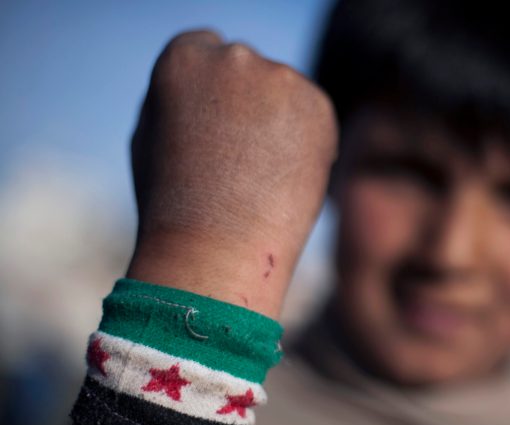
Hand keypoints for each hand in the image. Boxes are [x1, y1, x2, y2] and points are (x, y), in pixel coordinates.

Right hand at [127, 30, 337, 315]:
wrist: (216, 248)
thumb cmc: (173, 205)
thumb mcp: (151, 136)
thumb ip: (179, 98)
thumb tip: (208, 89)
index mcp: (183, 58)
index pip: (206, 48)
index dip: (211, 93)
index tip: (214, 128)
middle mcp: (233, 57)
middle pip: (247, 70)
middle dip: (247, 103)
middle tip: (240, 160)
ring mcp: (278, 78)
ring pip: (284, 93)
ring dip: (279, 121)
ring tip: (261, 176)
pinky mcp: (316, 106)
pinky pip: (313, 114)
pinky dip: (308, 140)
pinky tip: (286, 177)